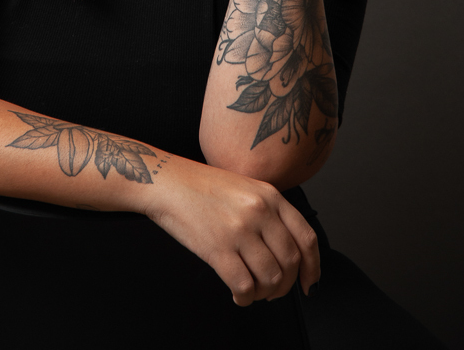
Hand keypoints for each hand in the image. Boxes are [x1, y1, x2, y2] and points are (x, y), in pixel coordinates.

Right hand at [143, 157, 319, 304]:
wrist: (167, 182)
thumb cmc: (201, 186)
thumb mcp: (245, 188)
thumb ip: (268, 213)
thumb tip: (287, 253)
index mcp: (269, 195)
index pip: (306, 237)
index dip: (313, 267)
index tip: (309, 283)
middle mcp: (259, 211)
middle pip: (290, 262)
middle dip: (285, 285)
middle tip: (272, 291)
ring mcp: (239, 230)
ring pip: (270, 278)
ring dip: (264, 293)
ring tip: (252, 290)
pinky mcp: (218, 248)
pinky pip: (244, 286)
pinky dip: (244, 298)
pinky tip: (236, 294)